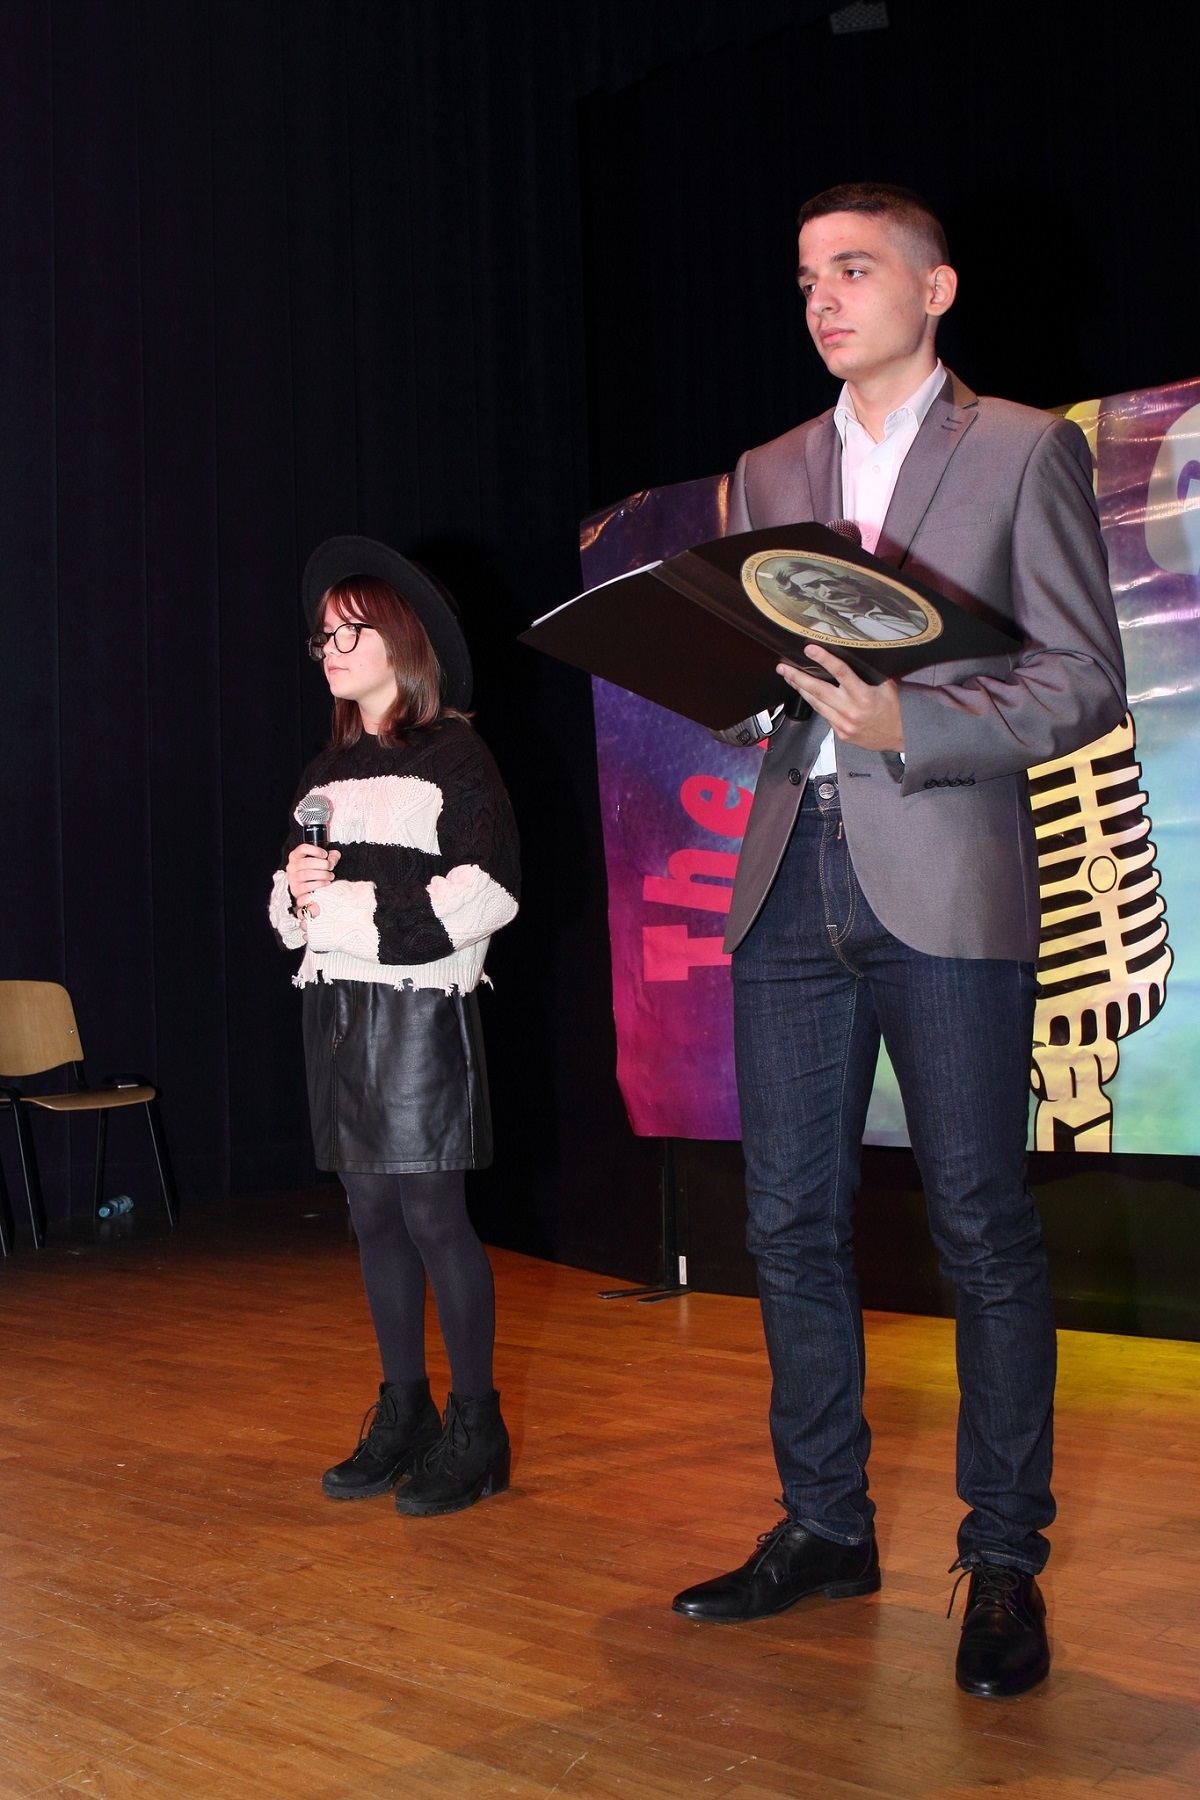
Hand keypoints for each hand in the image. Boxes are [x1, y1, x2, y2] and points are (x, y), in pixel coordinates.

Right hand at [286, 843, 340, 915]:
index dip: (316, 850)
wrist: (307, 889)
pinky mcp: (296, 890)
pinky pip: (307, 886)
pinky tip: (327, 883)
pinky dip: (319, 884)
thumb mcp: (322, 860)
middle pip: (306, 862)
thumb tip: (333, 858)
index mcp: (296, 855)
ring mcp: (292, 878)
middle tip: (331, 867)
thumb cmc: (314, 871)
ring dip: (323, 875)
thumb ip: (331, 855)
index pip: (303, 848)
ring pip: (307, 874)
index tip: (325, 854)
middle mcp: (292, 866)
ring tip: (330, 876)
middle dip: (323, 864)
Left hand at [778, 647, 904, 751]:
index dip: (824, 659)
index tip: (810, 649)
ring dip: (800, 689)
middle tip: (783, 667)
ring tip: (788, 677)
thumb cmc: (895, 709)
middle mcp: (851, 710)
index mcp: (864, 696)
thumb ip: (869, 673)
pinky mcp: (840, 733)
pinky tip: (806, 694)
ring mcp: (843, 724)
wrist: (900, 736)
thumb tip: (853, 656)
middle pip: (818, 690)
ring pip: (815, 704)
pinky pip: (823, 715)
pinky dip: (814, 703)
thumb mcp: (887, 686)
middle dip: (797, 677)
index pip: (841, 673)